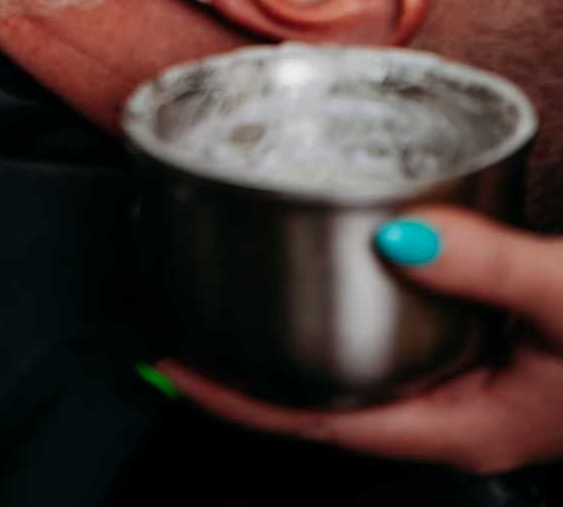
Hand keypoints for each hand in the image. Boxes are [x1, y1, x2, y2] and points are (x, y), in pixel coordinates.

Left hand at [155, 208, 562, 475]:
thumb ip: (490, 270)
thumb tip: (393, 236)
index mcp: (463, 424)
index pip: (320, 421)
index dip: (237, 395)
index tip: (168, 361)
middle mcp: (457, 408)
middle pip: (327, 396)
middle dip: (252, 366)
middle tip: (185, 314)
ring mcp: (474, 378)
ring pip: (365, 360)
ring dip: (300, 329)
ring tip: (238, 284)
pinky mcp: (492, 343)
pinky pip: (407, 326)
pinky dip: (360, 295)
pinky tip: (345, 253)